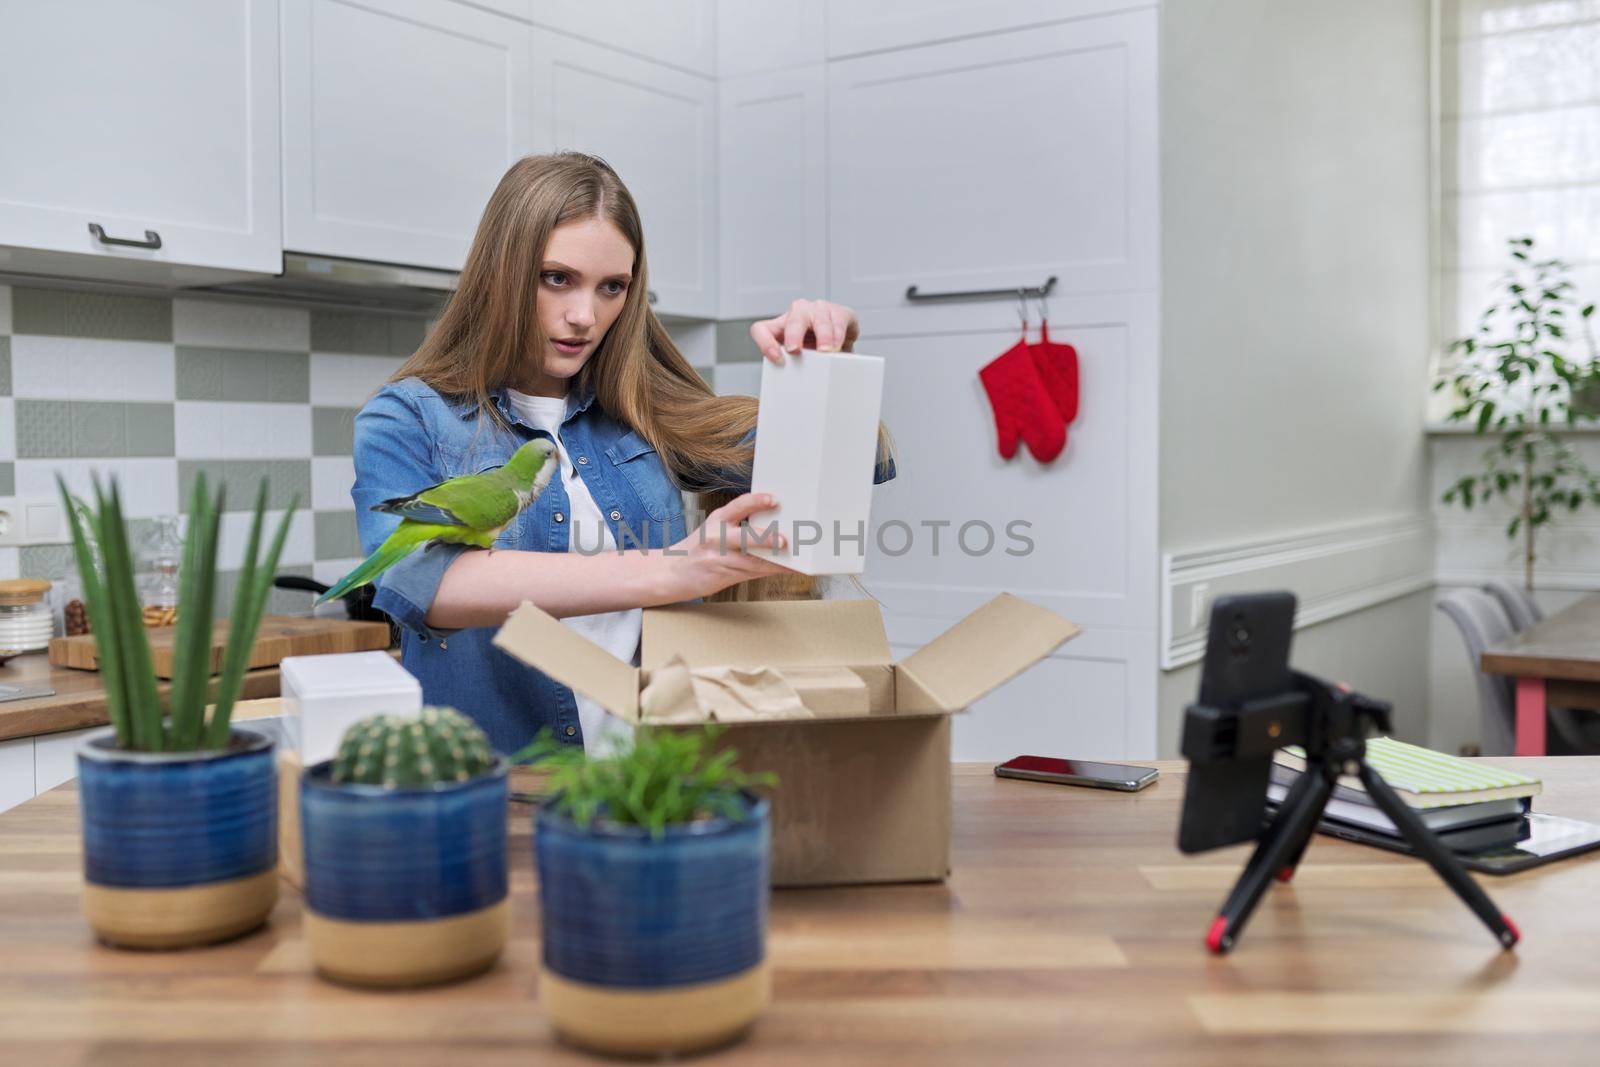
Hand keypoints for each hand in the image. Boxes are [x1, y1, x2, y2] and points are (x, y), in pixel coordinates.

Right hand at [665, 492, 793, 598]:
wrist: (671, 573)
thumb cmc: (699, 549)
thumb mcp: (713, 529)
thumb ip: (737, 525)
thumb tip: (774, 524)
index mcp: (717, 520)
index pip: (738, 506)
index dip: (756, 501)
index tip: (774, 500)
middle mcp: (717, 538)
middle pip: (744, 537)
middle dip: (766, 539)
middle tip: (785, 540)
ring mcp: (719, 559)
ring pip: (752, 561)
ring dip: (775, 561)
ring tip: (794, 559)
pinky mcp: (723, 576)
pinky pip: (753, 573)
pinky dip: (772, 571)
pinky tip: (788, 570)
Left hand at [751, 299, 858, 364]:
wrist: (840, 339)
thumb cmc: (814, 348)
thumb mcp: (799, 358)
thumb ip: (791, 367)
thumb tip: (790, 389)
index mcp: (782, 326)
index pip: (762, 329)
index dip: (765, 343)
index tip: (776, 360)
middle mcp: (798, 313)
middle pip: (793, 320)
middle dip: (794, 335)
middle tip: (795, 350)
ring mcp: (819, 310)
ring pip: (819, 319)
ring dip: (823, 336)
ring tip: (825, 351)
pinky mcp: (839, 312)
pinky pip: (838, 321)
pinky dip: (838, 335)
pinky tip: (837, 345)